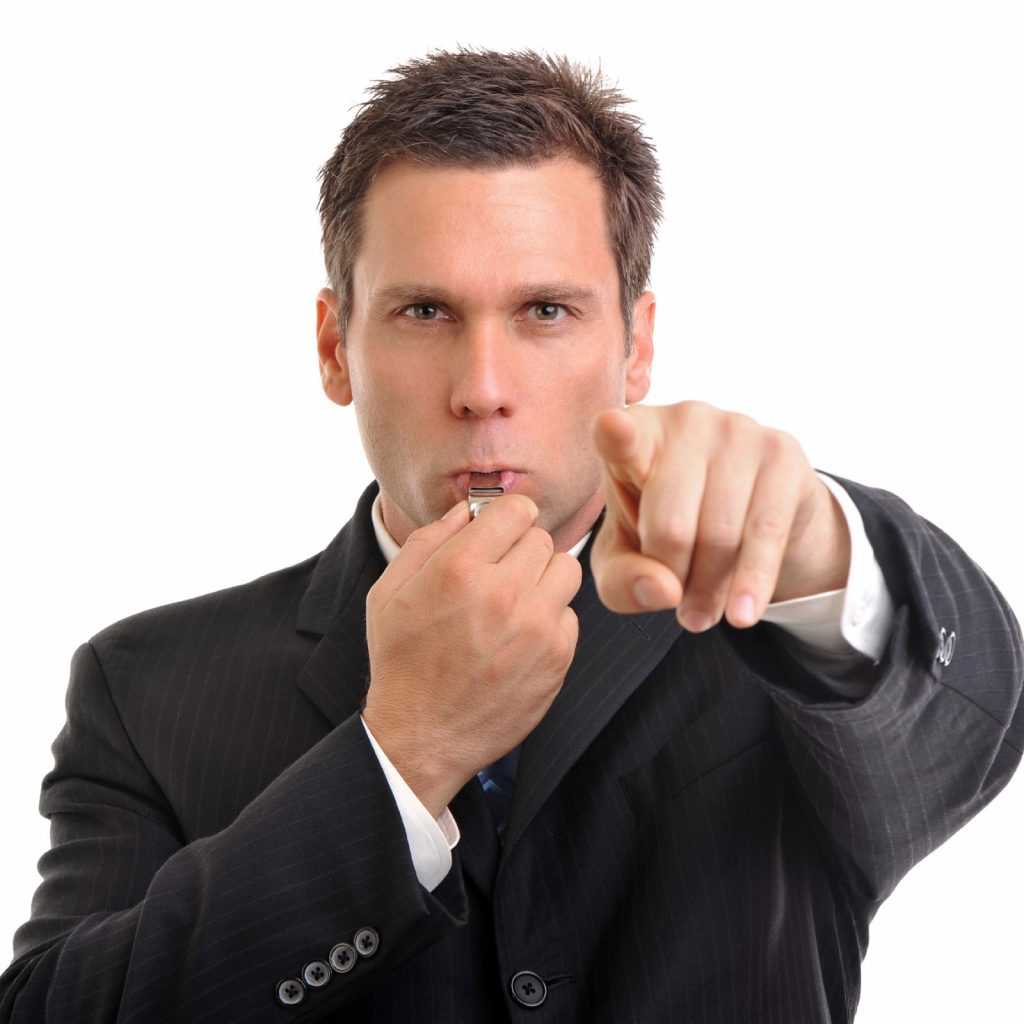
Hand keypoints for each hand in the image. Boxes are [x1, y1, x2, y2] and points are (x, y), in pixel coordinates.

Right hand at [362, 495, 581, 816]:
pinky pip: (570, 615)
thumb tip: (466, 512)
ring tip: (516, 600)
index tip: (499, 532)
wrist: (423, 736)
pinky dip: (550, 620)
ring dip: (543, 578)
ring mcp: (535, 627)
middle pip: (542, 538)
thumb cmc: (402, 662)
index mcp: (460, 569)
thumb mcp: (389, 592)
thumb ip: (428, 540)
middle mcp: (503, 593)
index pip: (517, 509)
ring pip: (566, 570)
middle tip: (500, 573)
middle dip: (520, 549)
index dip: (507, 517)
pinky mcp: (556, 658)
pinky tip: (520, 637)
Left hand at [590, 402, 850, 630]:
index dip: (614, 434)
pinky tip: (741, 614)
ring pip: (720, 535)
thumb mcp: (626, 562)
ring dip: (709, 589)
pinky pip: (766, 532)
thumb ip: (623, 580)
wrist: (746, 516)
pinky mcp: (782, 452)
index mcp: (632, 435)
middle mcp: (683, 418)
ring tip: (701, 612)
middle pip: (671, 525)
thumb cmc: (665, 529)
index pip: (618, 436)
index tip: (611, 426)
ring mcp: (736, 428)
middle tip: (677, 602)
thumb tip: (664, 589)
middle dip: (673, 578)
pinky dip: (751, 582)